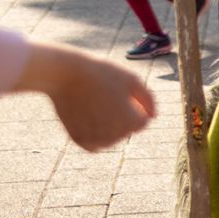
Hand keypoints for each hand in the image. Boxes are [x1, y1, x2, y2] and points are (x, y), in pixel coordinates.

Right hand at [16, 43, 155, 150]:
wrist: (66, 74)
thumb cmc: (101, 73)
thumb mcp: (132, 79)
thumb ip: (148, 99)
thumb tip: (153, 117)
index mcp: (131, 121)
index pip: (143, 121)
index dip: (133, 104)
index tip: (119, 91)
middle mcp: (114, 135)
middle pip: (127, 130)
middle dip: (122, 115)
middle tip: (105, 95)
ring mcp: (96, 140)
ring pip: (113, 139)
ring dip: (109, 126)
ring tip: (96, 104)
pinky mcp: (79, 141)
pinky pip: (96, 143)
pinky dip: (95, 133)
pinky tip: (89, 116)